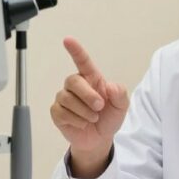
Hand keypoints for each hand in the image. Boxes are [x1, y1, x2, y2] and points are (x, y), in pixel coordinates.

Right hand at [49, 37, 128, 178]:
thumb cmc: (109, 118)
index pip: (81, 61)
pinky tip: (82, 124)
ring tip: (93, 118)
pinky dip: (76, 121)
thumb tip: (110, 86)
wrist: (99, 139)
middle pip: (73, 81)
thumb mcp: (121, 106)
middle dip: (88, 95)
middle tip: (99, 107)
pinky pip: (62, 113)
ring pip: (67, 99)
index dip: (75, 50)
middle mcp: (76, 85)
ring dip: (84, 112)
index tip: (67, 40)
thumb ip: (119, 94)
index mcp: (91, 79)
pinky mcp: (57, 112)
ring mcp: (64, 98)